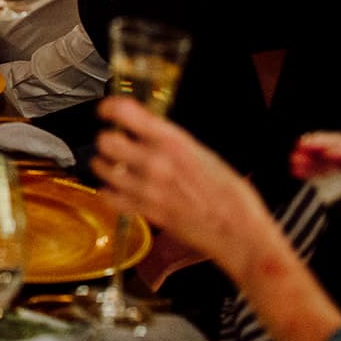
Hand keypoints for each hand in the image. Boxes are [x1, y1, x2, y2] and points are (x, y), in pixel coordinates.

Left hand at [92, 97, 274, 264]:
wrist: (239, 232)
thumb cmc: (230, 193)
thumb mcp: (203, 153)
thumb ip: (171, 141)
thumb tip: (148, 130)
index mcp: (173, 142)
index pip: (125, 113)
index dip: (110, 108)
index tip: (107, 110)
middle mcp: (155, 162)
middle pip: (106, 140)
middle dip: (108, 138)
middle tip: (114, 142)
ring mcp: (147, 189)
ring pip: (101, 168)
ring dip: (104, 164)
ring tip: (112, 165)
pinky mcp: (144, 212)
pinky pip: (110, 197)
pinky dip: (109, 192)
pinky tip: (117, 189)